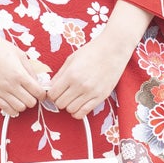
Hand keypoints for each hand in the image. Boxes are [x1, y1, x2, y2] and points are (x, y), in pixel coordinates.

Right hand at [0, 14, 50, 115]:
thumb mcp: (20, 55)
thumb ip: (30, 71)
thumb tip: (37, 83)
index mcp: (19, 74)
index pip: (38, 93)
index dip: (42, 94)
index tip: (41, 93)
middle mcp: (10, 85)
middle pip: (30, 103)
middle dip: (33, 99)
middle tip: (30, 93)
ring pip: (19, 109)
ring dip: (23, 104)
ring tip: (20, 96)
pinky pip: (5, 110)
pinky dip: (12, 108)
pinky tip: (12, 100)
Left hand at [48, 2, 154, 118]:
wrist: (113, 50)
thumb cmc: (92, 51)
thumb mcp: (71, 59)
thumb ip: (59, 75)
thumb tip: (49, 88)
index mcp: (71, 74)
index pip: (52, 94)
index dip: (51, 94)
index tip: (55, 91)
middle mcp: (80, 85)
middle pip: (60, 104)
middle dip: (59, 100)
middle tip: (64, 94)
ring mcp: (91, 92)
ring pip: (71, 110)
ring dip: (69, 106)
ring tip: (73, 98)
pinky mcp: (101, 97)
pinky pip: (84, 112)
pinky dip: (78, 112)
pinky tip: (79, 104)